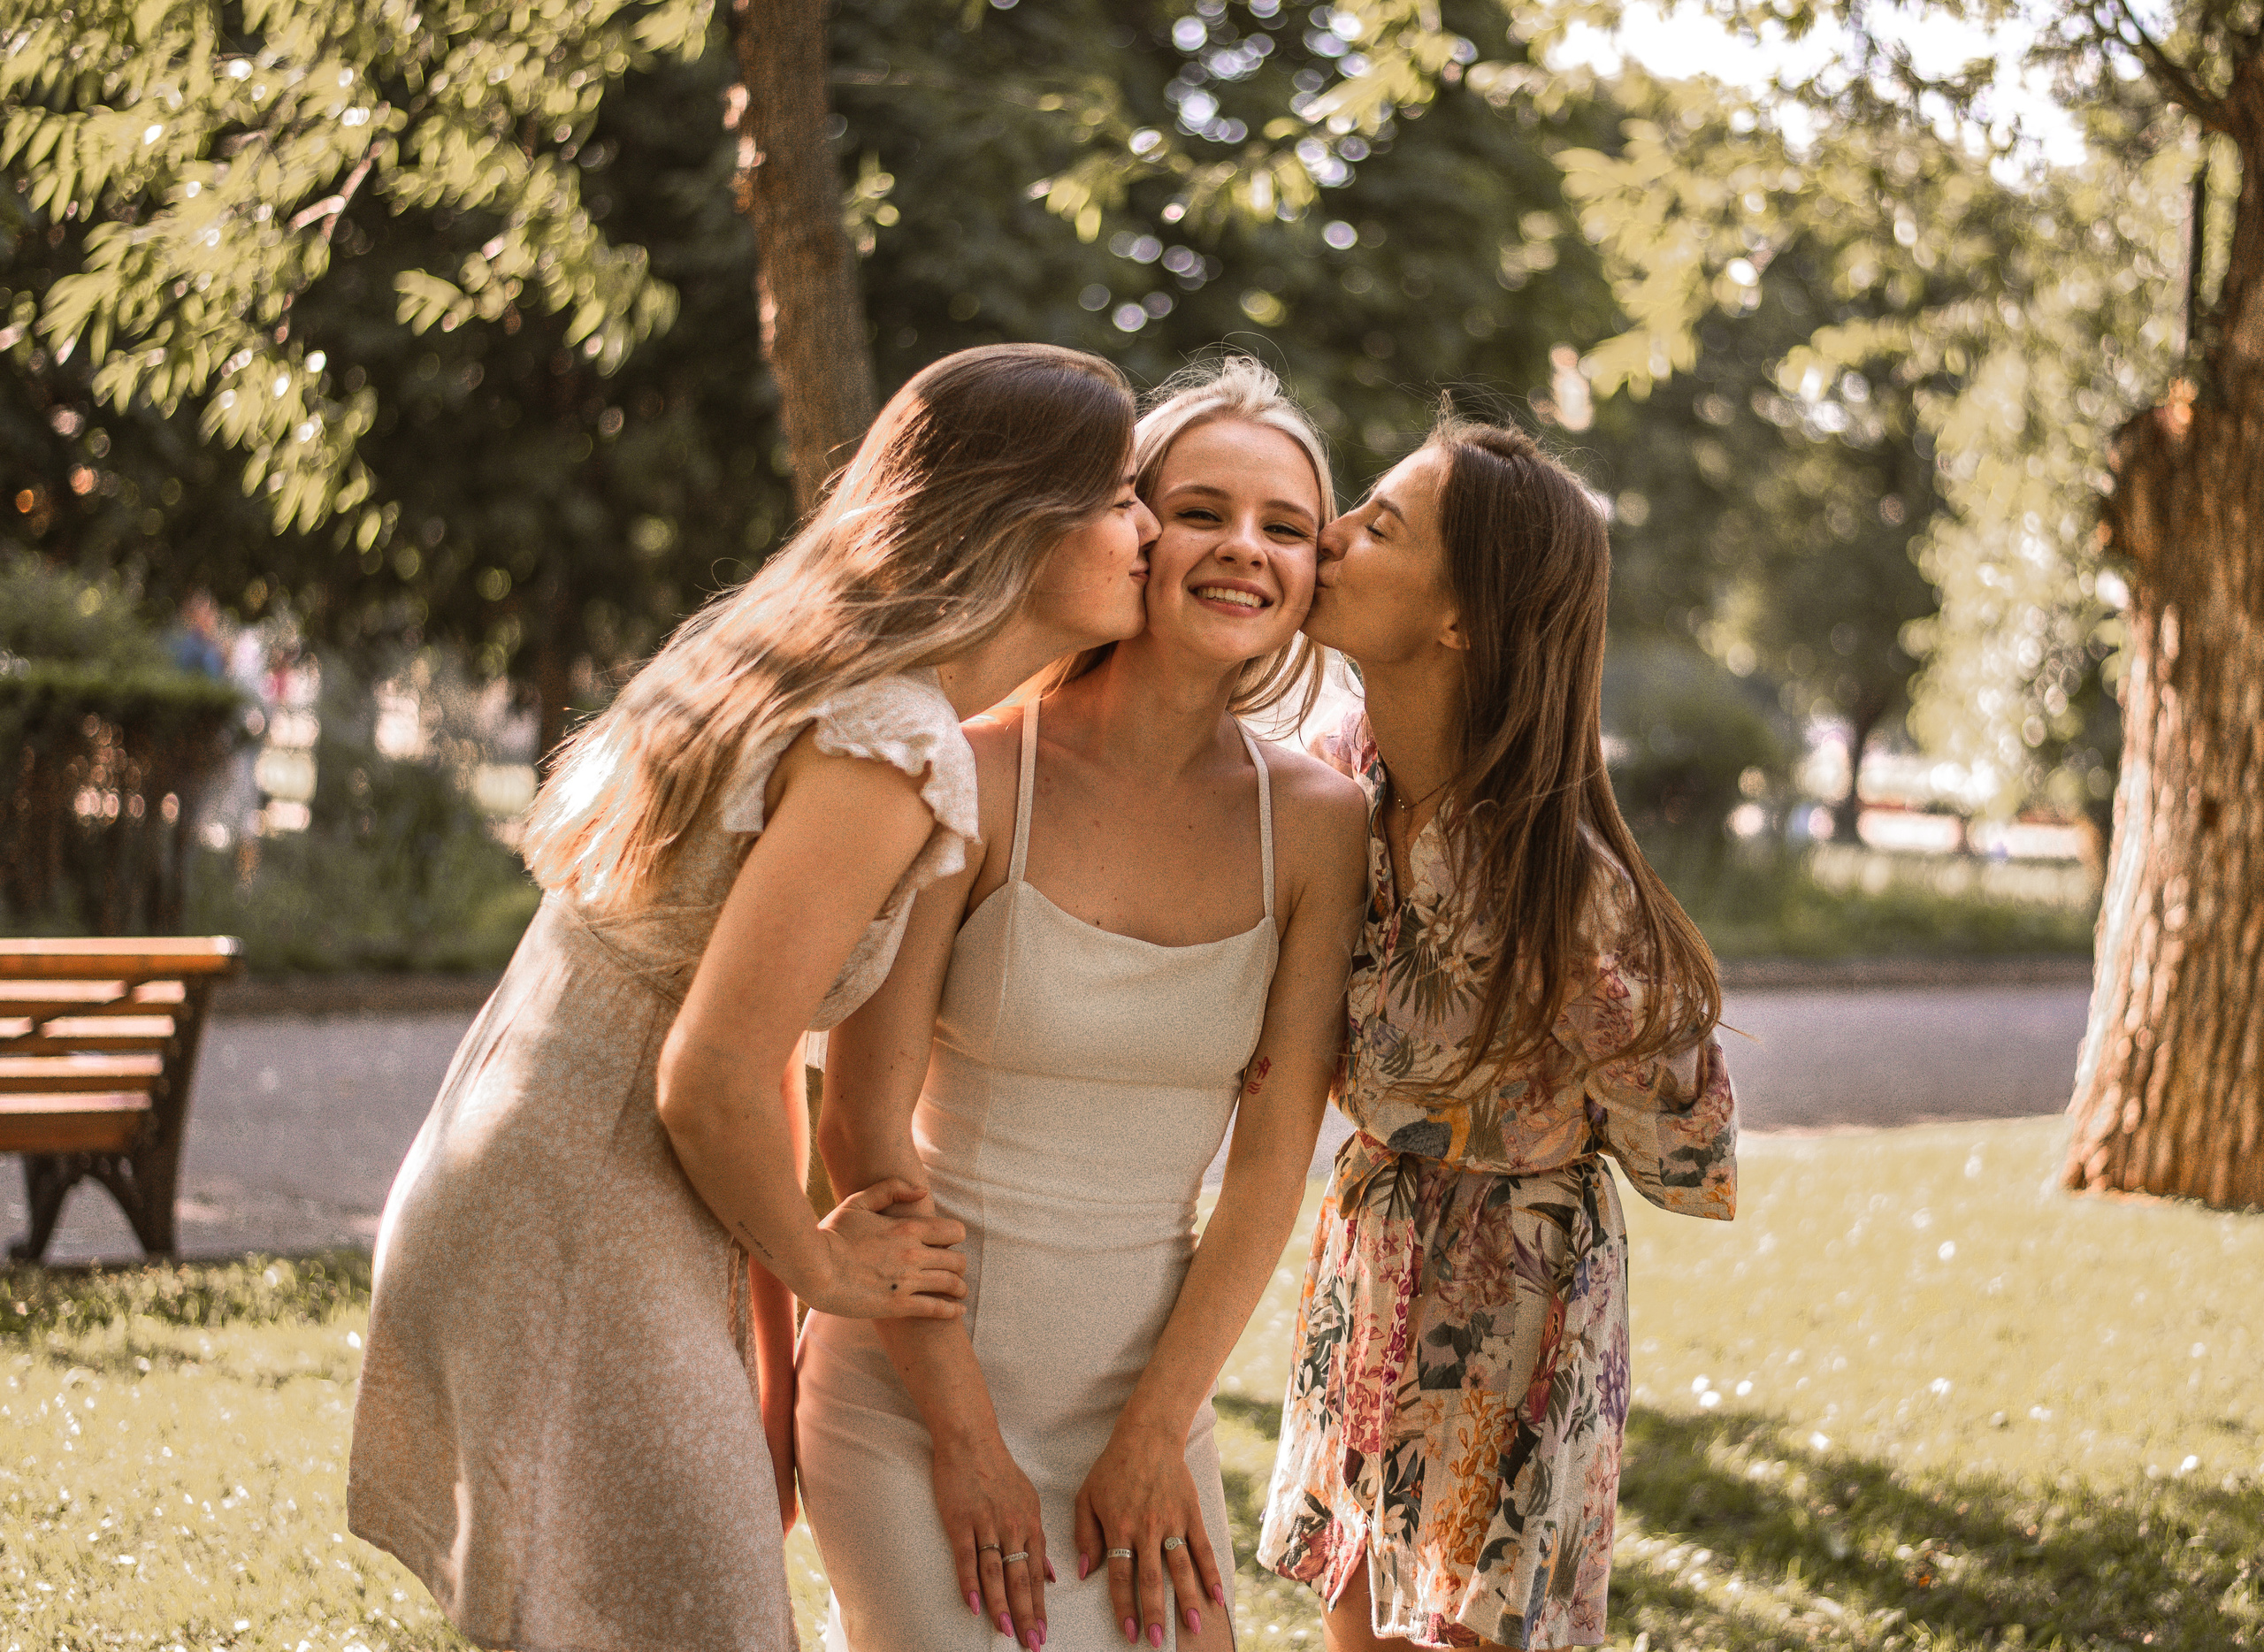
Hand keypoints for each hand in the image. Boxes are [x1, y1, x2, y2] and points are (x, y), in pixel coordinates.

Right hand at [799, 1177, 967, 1318]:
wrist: (813, 1267)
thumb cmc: (831, 1233)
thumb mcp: (858, 1202)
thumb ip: (891, 1190)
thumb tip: (921, 1191)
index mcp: (908, 1228)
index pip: (954, 1231)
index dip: (955, 1238)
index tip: (949, 1245)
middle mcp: (913, 1254)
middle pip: (957, 1261)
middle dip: (958, 1266)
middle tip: (954, 1272)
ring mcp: (907, 1280)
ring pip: (951, 1285)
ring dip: (959, 1288)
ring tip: (959, 1293)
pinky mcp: (898, 1305)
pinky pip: (935, 1309)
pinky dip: (951, 1311)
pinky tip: (957, 1311)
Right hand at [934, 1428, 1053, 1648]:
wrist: (972, 1441)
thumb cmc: (999, 1472)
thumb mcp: (1029, 1502)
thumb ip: (1039, 1540)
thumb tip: (1051, 1576)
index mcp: (1031, 1525)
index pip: (1038, 1574)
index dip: (1040, 1606)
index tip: (1044, 1632)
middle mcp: (1014, 1528)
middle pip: (1022, 1579)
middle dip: (1028, 1614)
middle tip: (1032, 1643)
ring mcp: (987, 1524)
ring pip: (997, 1572)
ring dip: (1002, 1605)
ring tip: (1007, 1632)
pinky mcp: (961, 1521)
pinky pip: (967, 1557)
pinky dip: (970, 1583)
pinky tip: (974, 1606)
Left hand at [1075, 1422, 1223, 1647]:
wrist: (1147, 1436)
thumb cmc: (1113, 1468)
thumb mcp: (1087, 1497)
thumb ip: (1085, 1535)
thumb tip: (1086, 1572)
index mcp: (1119, 1527)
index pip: (1121, 1576)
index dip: (1125, 1607)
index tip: (1130, 1632)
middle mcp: (1147, 1528)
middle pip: (1151, 1579)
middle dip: (1155, 1613)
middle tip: (1157, 1641)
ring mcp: (1172, 1521)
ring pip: (1180, 1568)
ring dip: (1187, 1600)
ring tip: (1194, 1627)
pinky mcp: (1191, 1514)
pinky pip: (1202, 1548)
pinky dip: (1211, 1572)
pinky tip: (1216, 1595)